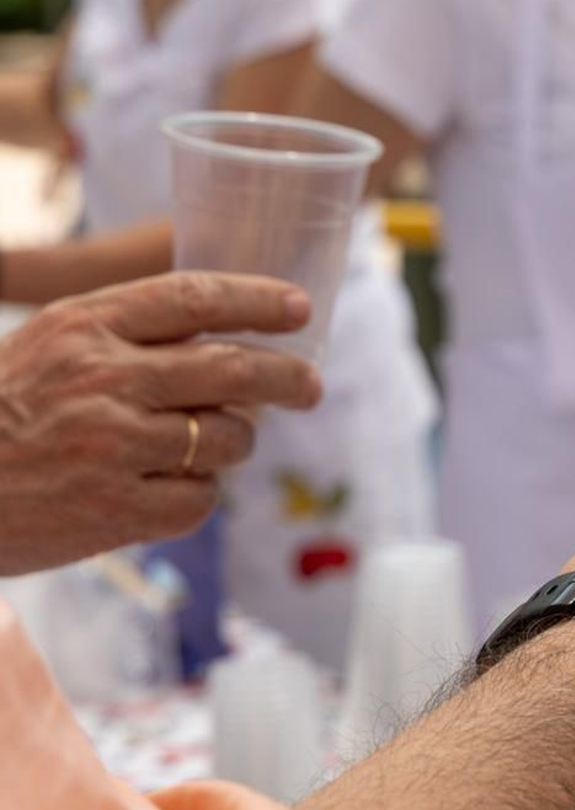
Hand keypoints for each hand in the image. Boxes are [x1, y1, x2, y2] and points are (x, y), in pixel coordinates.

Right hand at [0, 273, 322, 574]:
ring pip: (228, 440)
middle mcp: (104, 380)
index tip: (301, 307)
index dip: (258, 300)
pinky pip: (200, 499)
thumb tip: (230, 335)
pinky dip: (195, 496)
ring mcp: (112, 447)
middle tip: (310, 386)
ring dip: (234, 444)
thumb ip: (130, 335)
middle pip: (234, 370)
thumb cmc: (0, 413)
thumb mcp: (49, 346)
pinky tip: (163, 491)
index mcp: (85, 327)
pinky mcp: (115, 511)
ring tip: (208, 446)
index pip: (194, 298)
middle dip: (289, 378)